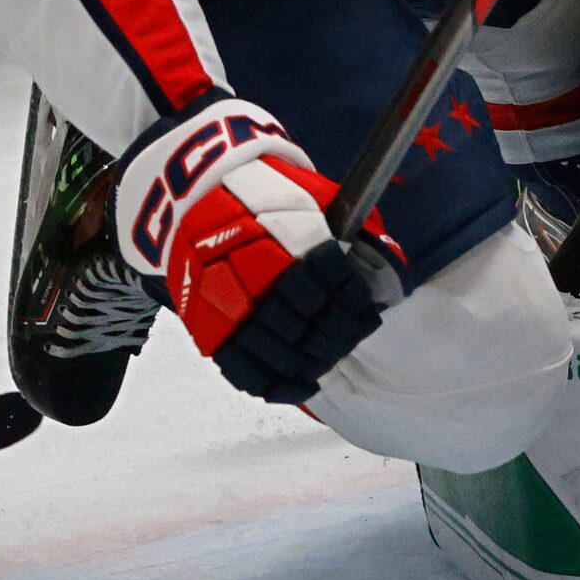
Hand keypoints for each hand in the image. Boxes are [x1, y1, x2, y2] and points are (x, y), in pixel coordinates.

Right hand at [112, 94, 405, 404]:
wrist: (195, 195)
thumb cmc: (263, 195)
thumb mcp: (310, 196)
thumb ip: (344, 228)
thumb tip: (385, 261)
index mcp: (281, 238)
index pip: (330, 287)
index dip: (355, 305)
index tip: (370, 310)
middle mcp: (252, 276)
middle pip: (308, 324)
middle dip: (340, 333)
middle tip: (358, 332)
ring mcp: (226, 307)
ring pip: (281, 352)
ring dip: (316, 359)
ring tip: (334, 354)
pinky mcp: (207, 329)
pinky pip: (244, 371)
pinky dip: (278, 384)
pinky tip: (305, 382)